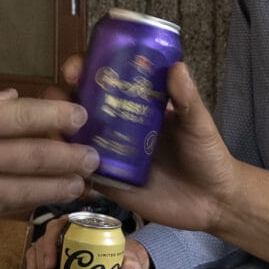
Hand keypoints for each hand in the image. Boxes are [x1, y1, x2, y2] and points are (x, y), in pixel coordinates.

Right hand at [0, 91, 95, 222]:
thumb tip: (13, 100)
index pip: (27, 117)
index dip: (61, 119)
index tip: (83, 118)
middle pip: (36, 157)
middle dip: (71, 159)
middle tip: (95, 158)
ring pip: (25, 190)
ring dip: (58, 189)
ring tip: (80, 186)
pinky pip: (1, 207)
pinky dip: (25, 204)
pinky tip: (41, 202)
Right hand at [23, 221, 151, 268]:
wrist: (119, 267)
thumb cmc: (122, 258)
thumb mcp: (130, 260)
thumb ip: (132, 267)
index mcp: (79, 227)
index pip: (57, 228)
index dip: (50, 245)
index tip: (51, 265)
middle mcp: (63, 235)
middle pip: (43, 246)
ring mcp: (55, 249)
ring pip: (36, 257)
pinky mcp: (51, 263)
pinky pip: (35, 267)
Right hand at [61, 56, 236, 235]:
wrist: (212, 202)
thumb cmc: (207, 155)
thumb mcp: (198, 124)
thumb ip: (187, 99)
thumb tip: (177, 66)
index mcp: (135, 103)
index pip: (102, 77)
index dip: (83, 69)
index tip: (76, 69)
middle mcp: (115, 124)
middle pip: (76, 104)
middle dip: (59, 99)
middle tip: (60, 101)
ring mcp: (108, 153)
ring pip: (70, 137)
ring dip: (56, 132)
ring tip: (57, 133)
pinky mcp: (106, 181)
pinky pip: (78, 172)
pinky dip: (65, 167)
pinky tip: (61, 165)